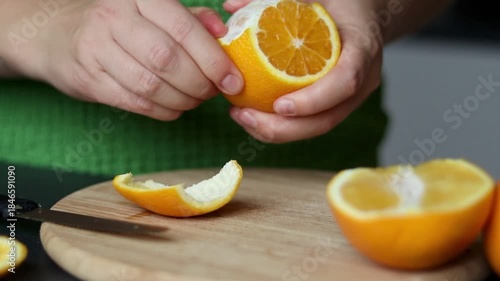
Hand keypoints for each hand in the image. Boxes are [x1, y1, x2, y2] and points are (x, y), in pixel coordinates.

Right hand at [8, 0, 242, 119]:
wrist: (58, 35)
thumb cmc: (120, 24)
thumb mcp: (153, 11)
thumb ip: (191, 20)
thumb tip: (224, 33)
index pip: (184, 29)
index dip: (213, 59)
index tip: (233, 80)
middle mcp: (114, 18)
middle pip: (168, 59)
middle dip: (200, 83)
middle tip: (213, 92)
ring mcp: (97, 49)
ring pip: (152, 85)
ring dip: (183, 100)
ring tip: (195, 100)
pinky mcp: (88, 79)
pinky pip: (136, 103)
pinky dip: (163, 111)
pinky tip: (175, 108)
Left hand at [224, 0, 382, 142]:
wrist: (362, 17)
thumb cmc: (336, 3)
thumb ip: (275, 0)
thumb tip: (230, 6)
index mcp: (363, 50)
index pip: (346, 81)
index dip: (314, 99)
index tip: (279, 105)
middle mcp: (363, 80)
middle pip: (328, 118)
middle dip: (285, 127)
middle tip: (246, 116)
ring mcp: (351, 98)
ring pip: (317, 128)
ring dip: (277, 132)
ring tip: (243, 118)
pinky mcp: (337, 106)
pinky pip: (311, 124)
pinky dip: (280, 127)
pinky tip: (252, 117)